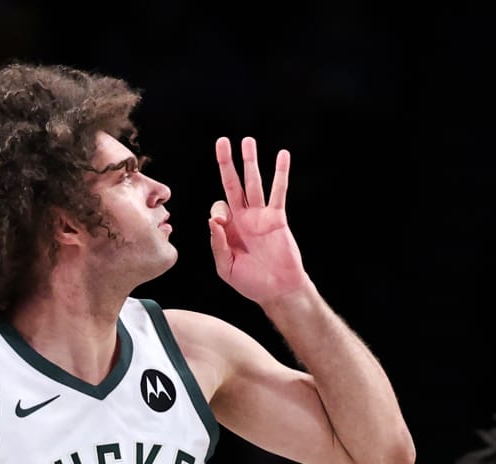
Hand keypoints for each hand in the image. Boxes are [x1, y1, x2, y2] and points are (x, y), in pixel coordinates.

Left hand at [209, 137, 309, 306]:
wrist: (277, 290)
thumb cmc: (250, 282)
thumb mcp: (226, 267)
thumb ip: (218, 245)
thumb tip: (213, 221)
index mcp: (228, 229)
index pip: (218, 208)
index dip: (218, 212)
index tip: (222, 224)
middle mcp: (243, 217)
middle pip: (233, 183)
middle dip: (227, 163)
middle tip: (222, 141)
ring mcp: (260, 215)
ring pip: (254, 182)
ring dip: (251, 161)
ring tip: (248, 141)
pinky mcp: (277, 217)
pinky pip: (278, 192)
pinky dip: (280, 174)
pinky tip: (282, 155)